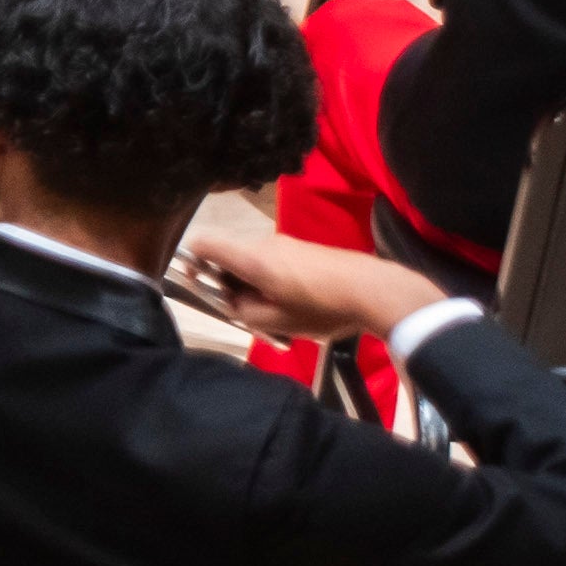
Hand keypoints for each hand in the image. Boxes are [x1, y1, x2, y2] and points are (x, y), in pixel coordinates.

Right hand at [172, 196, 438, 342]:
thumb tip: (233, 302)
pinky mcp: (304, 250)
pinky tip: (297, 306)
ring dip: (254, 286)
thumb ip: (244, 312)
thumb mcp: (277, 322)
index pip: (204, 244)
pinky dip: (273, 281)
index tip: (199, 286)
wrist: (373, 290)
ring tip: (277, 316)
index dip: (192, 263)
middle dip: (228, 284)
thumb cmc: (321, 307)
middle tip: (246, 315)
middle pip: (229, 257)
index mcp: (251, 258)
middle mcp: (264, 243)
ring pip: (253, 262)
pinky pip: (274, 262)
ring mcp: (286, 244)